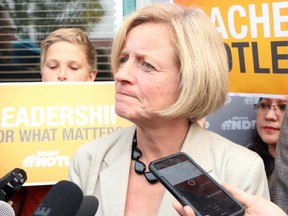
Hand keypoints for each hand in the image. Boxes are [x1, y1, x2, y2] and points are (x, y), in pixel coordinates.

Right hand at [172, 182, 286, 215]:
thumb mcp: (253, 202)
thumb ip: (236, 193)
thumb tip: (222, 183)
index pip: (208, 210)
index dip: (195, 205)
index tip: (185, 195)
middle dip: (186, 211)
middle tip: (177, 201)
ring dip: (188, 215)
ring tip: (182, 206)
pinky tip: (192, 213)